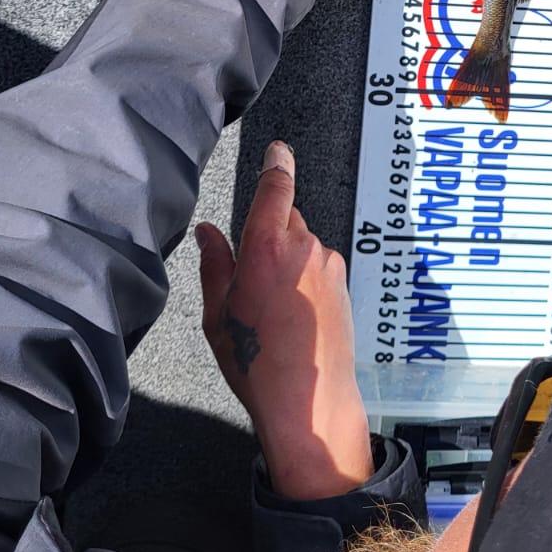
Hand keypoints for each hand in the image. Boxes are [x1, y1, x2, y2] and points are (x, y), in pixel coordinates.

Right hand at [197, 141, 373, 500]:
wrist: (309, 401)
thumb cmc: (256, 361)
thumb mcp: (218, 315)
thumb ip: (215, 264)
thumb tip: (208, 232)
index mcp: (267, 247)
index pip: (276, 188)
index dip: (277, 164)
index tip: (278, 149)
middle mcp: (304, 247)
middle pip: (286, 219)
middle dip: (270, 235)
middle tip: (252, 279)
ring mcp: (329, 264)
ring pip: (303, 245)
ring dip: (288, 261)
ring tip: (273, 309)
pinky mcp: (343, 283)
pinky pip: (318, 266)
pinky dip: (305, 279)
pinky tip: (294, 317)